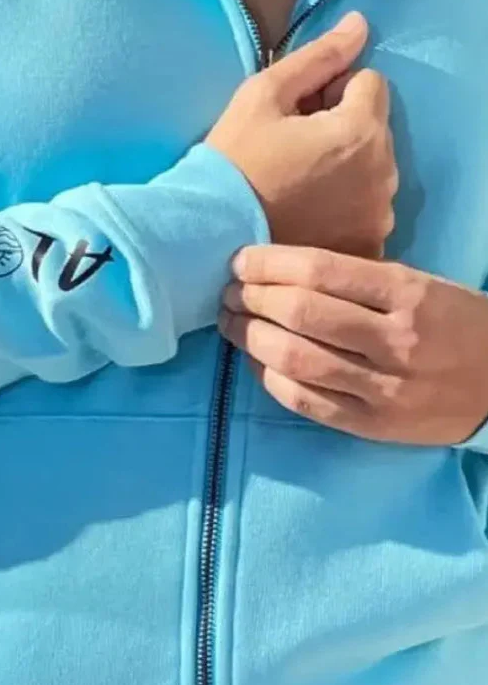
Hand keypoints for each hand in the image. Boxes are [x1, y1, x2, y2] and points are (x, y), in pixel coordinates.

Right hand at [206, 12, 397, 259]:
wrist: (212, 237)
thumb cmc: (234, 162)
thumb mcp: (263, 96)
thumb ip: (319, 56)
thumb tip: (360, 24)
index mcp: (361, 131)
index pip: (370, 83)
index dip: (332, 90)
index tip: (298, 115)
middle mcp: (383, 175)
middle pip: (375, 128)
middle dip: (344, 128)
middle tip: (295, 151)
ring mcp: (378, 216)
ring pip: (374, 170)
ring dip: (348, 168)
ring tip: (300, 186)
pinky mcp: (367, 246)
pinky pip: (368, 210)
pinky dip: (347, 208)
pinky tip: (310, 215)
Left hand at [219, 245, 487, 445]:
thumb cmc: (456, 324)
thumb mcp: (421, 285)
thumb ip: (360, 278)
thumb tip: (283, 269)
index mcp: (408, 293)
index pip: (321, 271)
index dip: (269, 263)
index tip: (240, 260)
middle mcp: (395, 340)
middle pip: (301, 313)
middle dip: (251, 297)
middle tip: (227, 291)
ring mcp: (383, 387)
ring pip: (296, 359)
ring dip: (249, 337)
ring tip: (230, 322)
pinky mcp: (372, 425)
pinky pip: (305, 401)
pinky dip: (269, 378)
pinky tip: (254, 360)